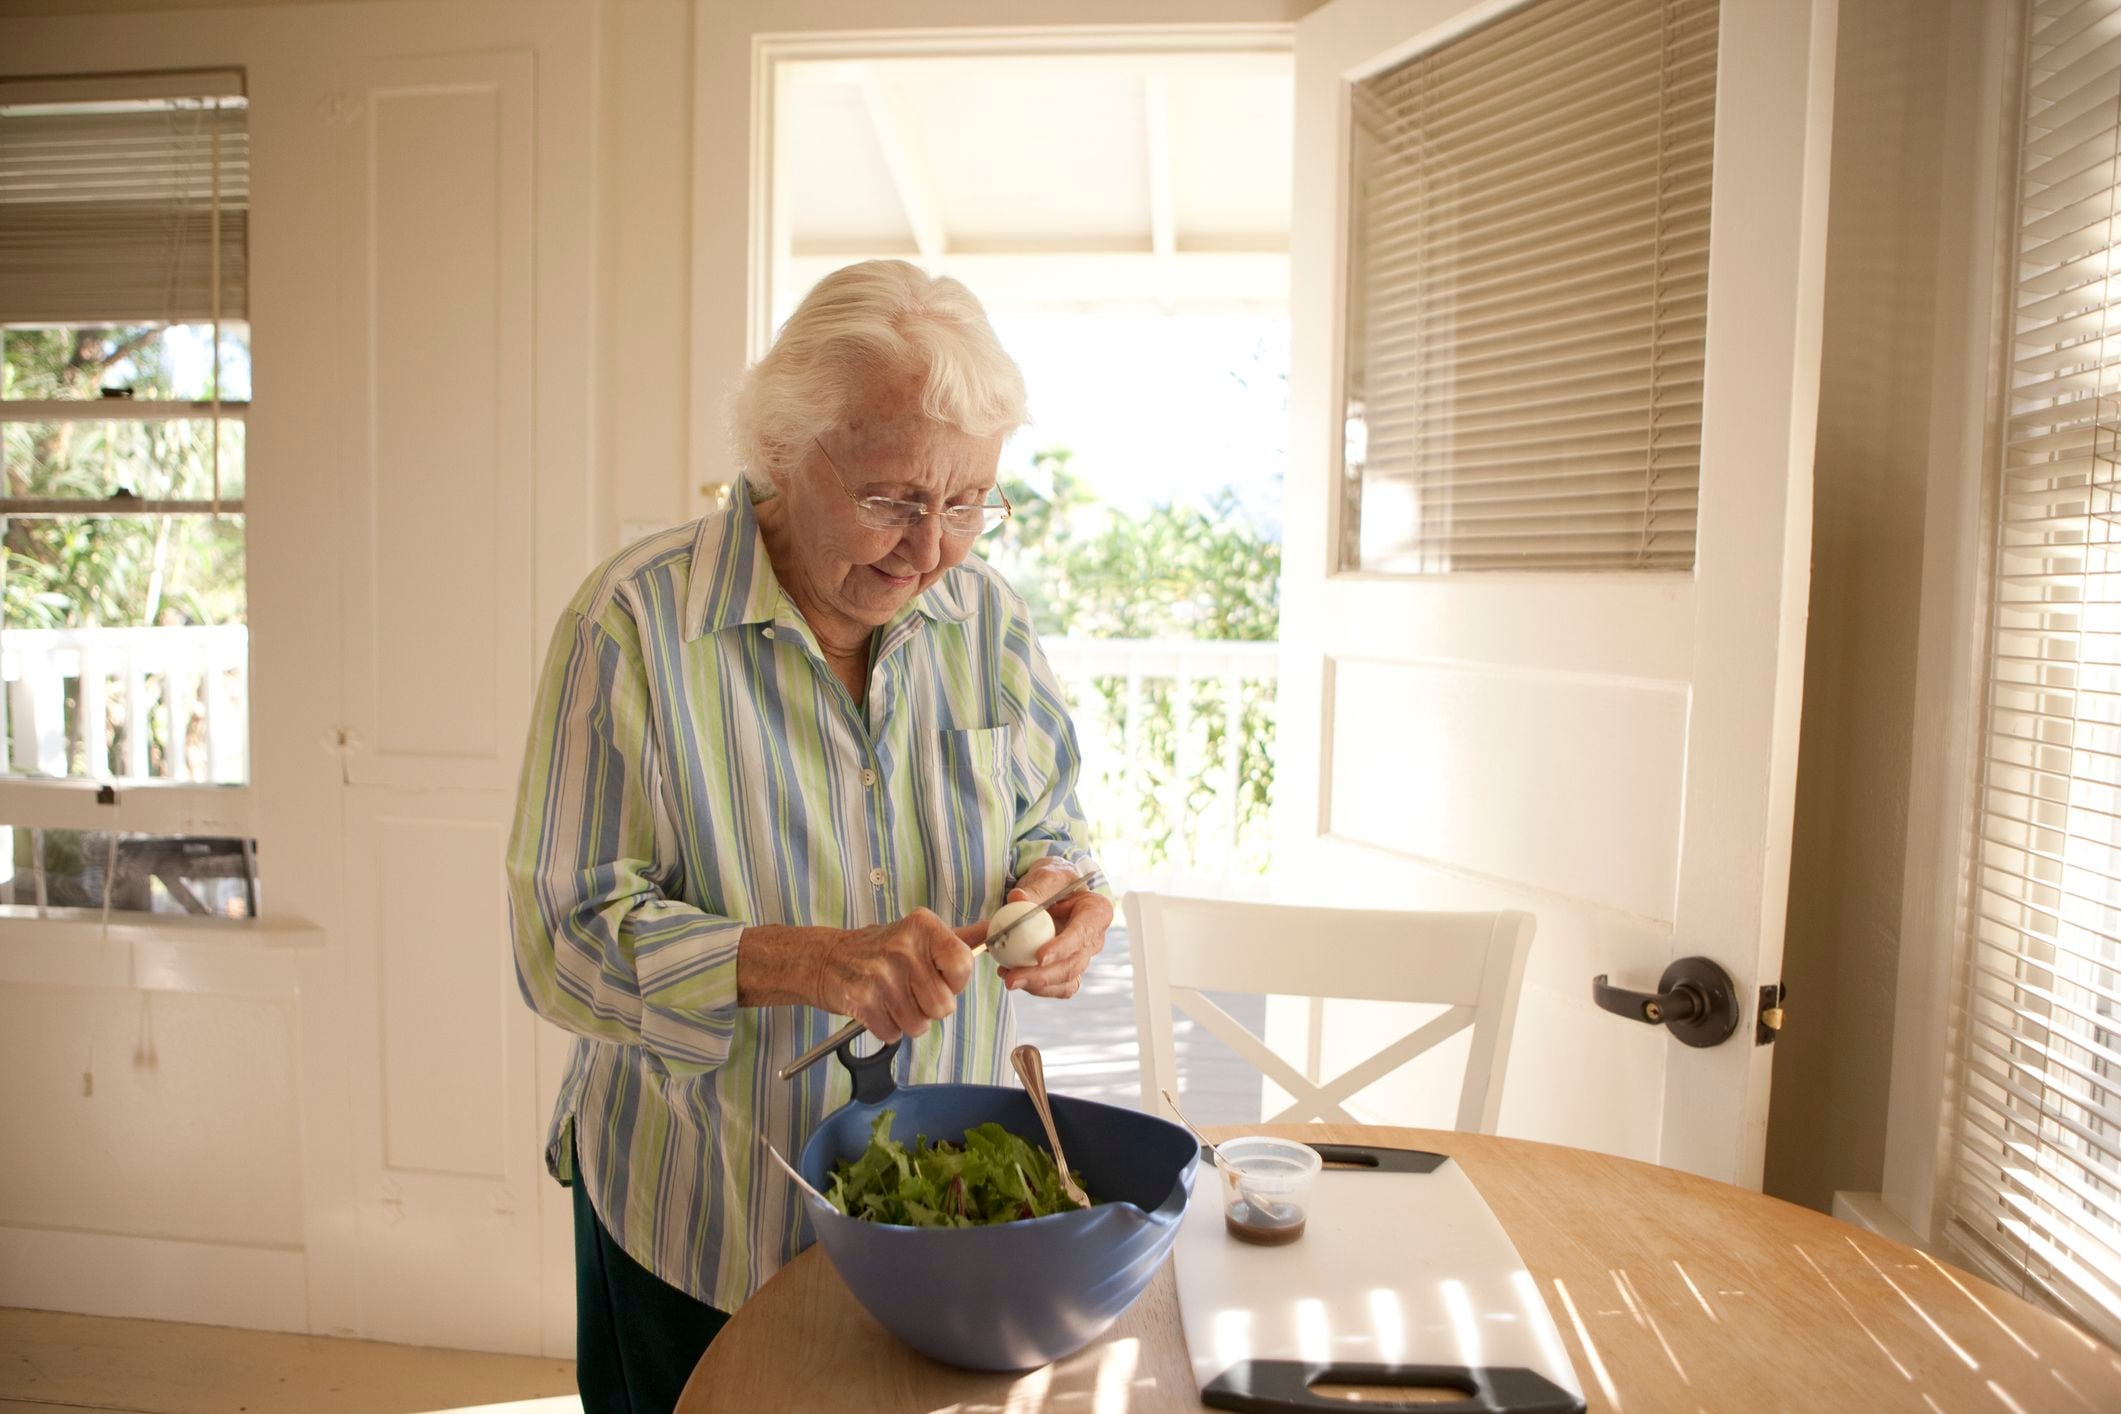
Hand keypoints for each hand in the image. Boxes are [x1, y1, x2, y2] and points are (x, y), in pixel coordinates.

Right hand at [818, 909, 984, 1042]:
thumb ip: (959, 939)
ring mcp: (880, 974)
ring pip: (918, 1025)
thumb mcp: (918, 934)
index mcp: (923, 926)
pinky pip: (892, 1034)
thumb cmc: (879, 950)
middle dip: (929, 1008)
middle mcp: (902, 947)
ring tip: (892, 999)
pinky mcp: (861, 999)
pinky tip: (876, 1007)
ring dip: (907, 1020)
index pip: (963, 964)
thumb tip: (997, 933)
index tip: (939, 977)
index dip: (954, 982)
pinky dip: (886, 1029)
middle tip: (910, 990)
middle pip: (943, 1006)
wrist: (825, 959)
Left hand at [997, 859, 1111, 999]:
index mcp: (1097, 913)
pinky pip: (1054, 987)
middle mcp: (1093, 940)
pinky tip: (1011, 976)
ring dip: (1036, 985)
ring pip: (1065, 981)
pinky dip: (1034, 987)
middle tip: (1012, 978)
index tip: (1039, 957)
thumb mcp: (1047, 876)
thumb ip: (1035, 889)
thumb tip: (1017, 899)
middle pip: (1074, 964)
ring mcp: (1081, 958)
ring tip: (1007, 978)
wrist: (1051, 892)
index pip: (1083, 934)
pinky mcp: (1067, 970)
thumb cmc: (1053, 881)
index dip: (1063, 948)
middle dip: (1043, 976)